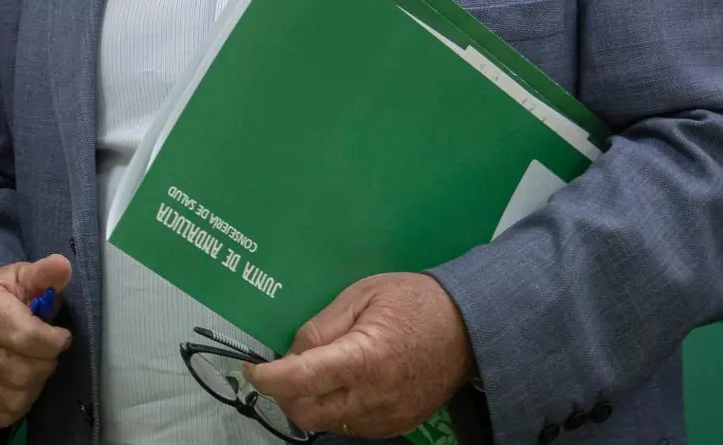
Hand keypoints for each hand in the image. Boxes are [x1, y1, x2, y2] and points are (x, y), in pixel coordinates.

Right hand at [0, 255, 72, 428]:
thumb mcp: (21, 278)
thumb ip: (45, 274)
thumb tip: (64, 265)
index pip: (27, 337)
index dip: (54, 341)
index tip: (60, 336)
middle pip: (24, 372)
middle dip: (46, 364)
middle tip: (45, 352)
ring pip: (16, 397)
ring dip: (34, 385)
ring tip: (31, 366)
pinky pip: (2, 414)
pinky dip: (18, 403)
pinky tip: (17, 384)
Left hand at [243, 272, 472, 439]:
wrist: (470, 327)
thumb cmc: (416, 302)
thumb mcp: (362, 295)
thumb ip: (322, 326)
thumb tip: (291, 351)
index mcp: (364, 359)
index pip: (300, 379)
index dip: (267, 377)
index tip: (252, 369)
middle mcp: (374, 396)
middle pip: (305, 412)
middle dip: (284, 393)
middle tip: (282, 368)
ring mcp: (387, 416)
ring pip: (326, 423)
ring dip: (309, 403)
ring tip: (314, 372)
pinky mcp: (397, 425)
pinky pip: (351, 427)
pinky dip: (335, 410)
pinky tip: (341, 384)